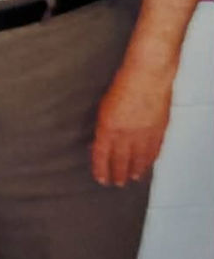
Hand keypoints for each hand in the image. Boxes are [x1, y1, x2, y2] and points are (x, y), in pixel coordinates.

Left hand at [91, 60, 172, 185]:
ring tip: (131, 179)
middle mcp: (125, 135)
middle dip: (117, 174)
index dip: (100, 169)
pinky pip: (153, 151)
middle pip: (120, 161)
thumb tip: (100, 141)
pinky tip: (146, 165)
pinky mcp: (158, 131)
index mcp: (107, 128)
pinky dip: (149, 160)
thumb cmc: (122, 84)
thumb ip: (103, 126)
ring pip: (138, 160)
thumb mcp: (103, 106)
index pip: (101, 155)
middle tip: (116, 183)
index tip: (100, 178)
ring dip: (134, 171)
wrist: (147, 75)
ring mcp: (144, 134)